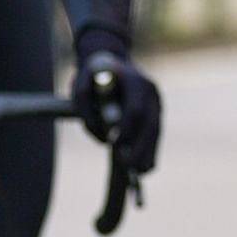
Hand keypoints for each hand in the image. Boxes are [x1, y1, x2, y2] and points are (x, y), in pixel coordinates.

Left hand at [73, 52, 160, 177]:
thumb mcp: (81, 84)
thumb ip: (85, 106)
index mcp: (135, 81)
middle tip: (128, 167)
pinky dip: (150, 152)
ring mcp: (156, 103)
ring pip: (155, 132)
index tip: (114, 144)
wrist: (109, 62)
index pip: (135, 109)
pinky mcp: (155, 114)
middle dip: (140, 148)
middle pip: (150, 124)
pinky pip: (154, 135)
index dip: (127, 129)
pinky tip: (144, 168)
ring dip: (147, 154)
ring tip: (139, 173)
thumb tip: (101, 134)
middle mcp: (151, 93)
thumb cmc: (92, 75)